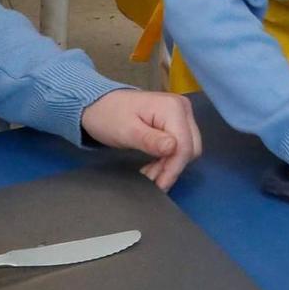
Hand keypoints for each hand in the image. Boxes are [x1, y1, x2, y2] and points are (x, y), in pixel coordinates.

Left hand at [80, 88, 202, 189]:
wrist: (98, 103)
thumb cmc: (108, 116)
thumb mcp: (126, 131)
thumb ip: (150, 140)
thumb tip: (173, 148)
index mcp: (173, 108)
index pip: (184, 145)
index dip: (174, 168)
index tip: (159, 186)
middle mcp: (183, 108)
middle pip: (190, 147)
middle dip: (172, 167)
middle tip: (150, 179)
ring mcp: (181, 114)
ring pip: (187, 148)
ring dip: (170, 164)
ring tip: (149, 173)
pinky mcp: (176, 121)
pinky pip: (181, 144)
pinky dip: (169, 158)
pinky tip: (154, 164)